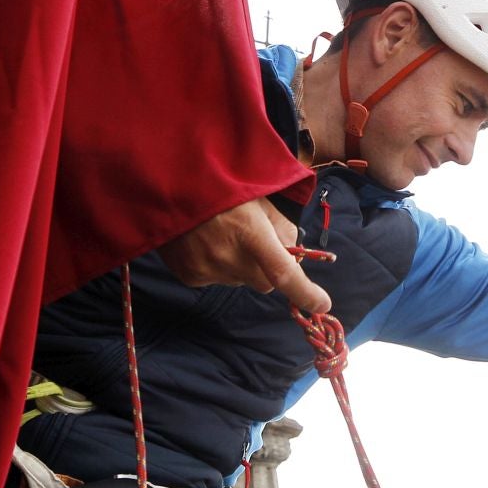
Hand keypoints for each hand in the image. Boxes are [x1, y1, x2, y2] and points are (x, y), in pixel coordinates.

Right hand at [157, 197, 332, 315]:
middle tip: (257, 243)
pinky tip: (207, 243)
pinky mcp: (190, 276)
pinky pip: (218, 280)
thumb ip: (280, 226)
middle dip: (269, 269)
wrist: (163, 185)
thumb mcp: (256, 194)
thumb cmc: (217, 183)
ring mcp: (207, 270)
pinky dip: (220, 267)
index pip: (284, 272)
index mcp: (250, 232)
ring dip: (242, 266)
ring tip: (224, 235)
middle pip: (266, 283)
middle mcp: (229, 257)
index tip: (323, 304)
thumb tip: (293, 253)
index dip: (306, 293)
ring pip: (241, 281)